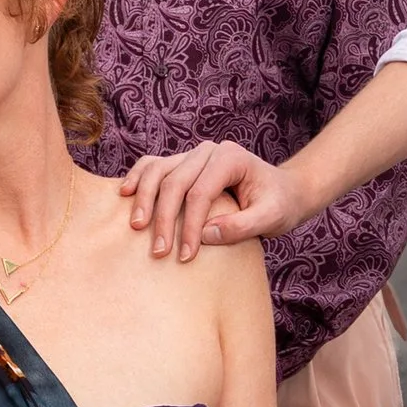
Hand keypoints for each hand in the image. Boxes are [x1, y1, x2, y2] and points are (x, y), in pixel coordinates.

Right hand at [123, 140, 297, 261]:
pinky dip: (137, 178)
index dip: (190, 226)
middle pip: (175, 182)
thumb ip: (243, 226)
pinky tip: (124, 194)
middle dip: (164, 219)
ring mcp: (193, 155)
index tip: (185, 256)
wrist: (282, 190)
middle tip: (159, 252)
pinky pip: (153, 166)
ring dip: (143, 198)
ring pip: (158, 170)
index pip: (200, 193)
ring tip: (136, 226)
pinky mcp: (182, 163)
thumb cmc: (279, 204)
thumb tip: (205, 235)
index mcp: (230, 158)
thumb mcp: (272, 217)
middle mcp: (208, 151)